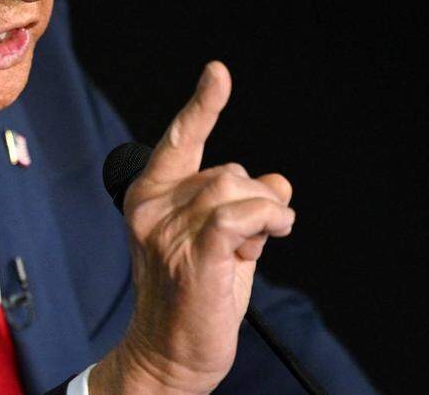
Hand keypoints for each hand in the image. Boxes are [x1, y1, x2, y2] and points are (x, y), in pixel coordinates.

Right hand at [91, 62, 295, 393]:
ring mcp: (168, 231)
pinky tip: (266, 239)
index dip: (202, 105)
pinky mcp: (193, 255)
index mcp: (149, 196)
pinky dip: (265, 221)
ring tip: (249, 252)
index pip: (180, 140)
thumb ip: (242, 207)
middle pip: (229, 170)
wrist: (169, 356)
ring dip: (263, 217)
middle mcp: (152, 207)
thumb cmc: (192, 300)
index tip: (219, 73)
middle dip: (253, 202)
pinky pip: (241, 214)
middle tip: (243, 246)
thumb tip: (279, 180)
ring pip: (239, 188)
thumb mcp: (219, 243)